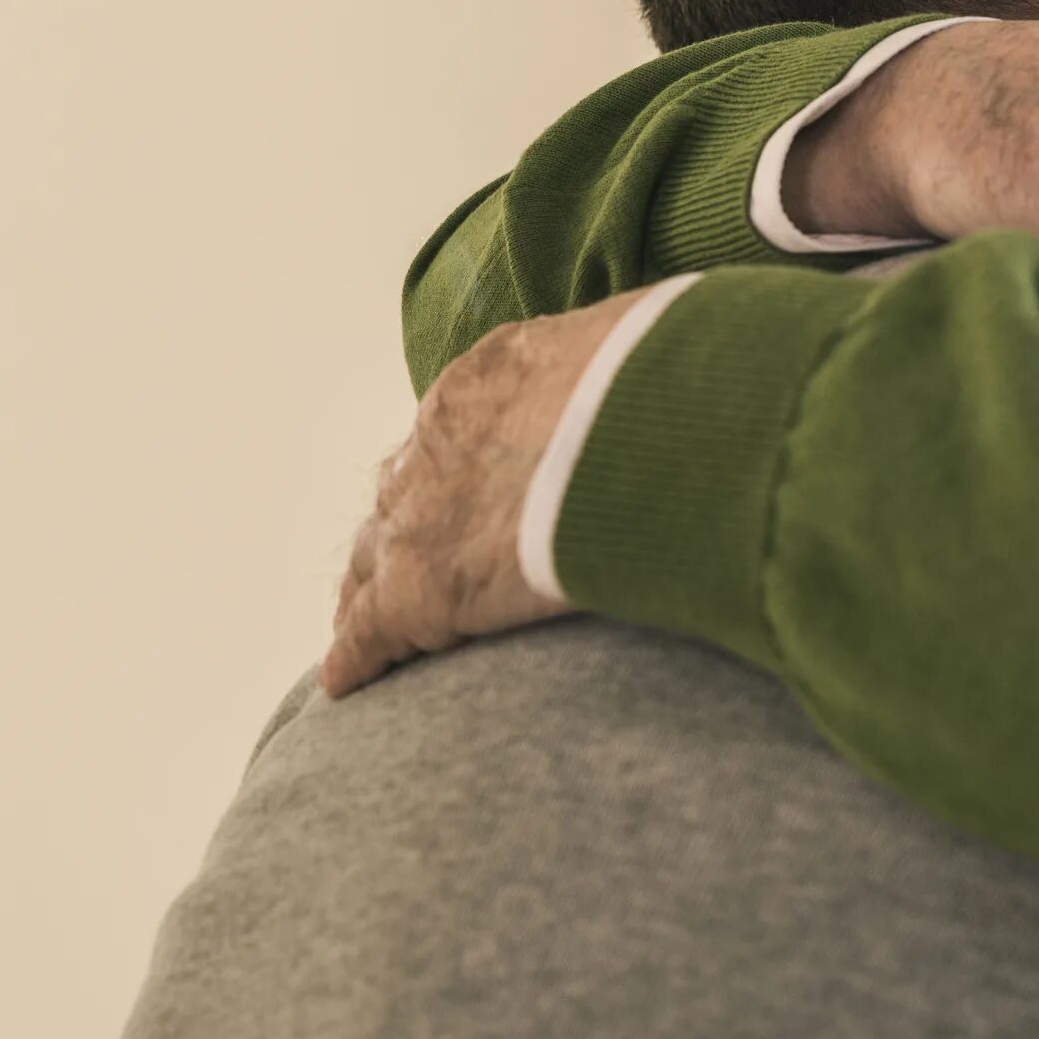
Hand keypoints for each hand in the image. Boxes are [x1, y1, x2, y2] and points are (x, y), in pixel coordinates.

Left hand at [320, 291, 648, 696]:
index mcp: (498, 372)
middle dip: (408, 527)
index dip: (460, 469)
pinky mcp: (421, 586)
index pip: (461, 428)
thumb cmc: (682, 387)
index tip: (469, 493)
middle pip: (406, 491)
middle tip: (405, 561)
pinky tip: (349, 682)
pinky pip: (372, 627)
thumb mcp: (661, 356)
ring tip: (366, 623)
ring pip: (376, 557)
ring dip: (373, 588)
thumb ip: (649, 383)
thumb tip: (689, 397)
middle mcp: (444, 434)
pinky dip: (360, 654)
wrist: (657, 433)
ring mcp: (422, 510)